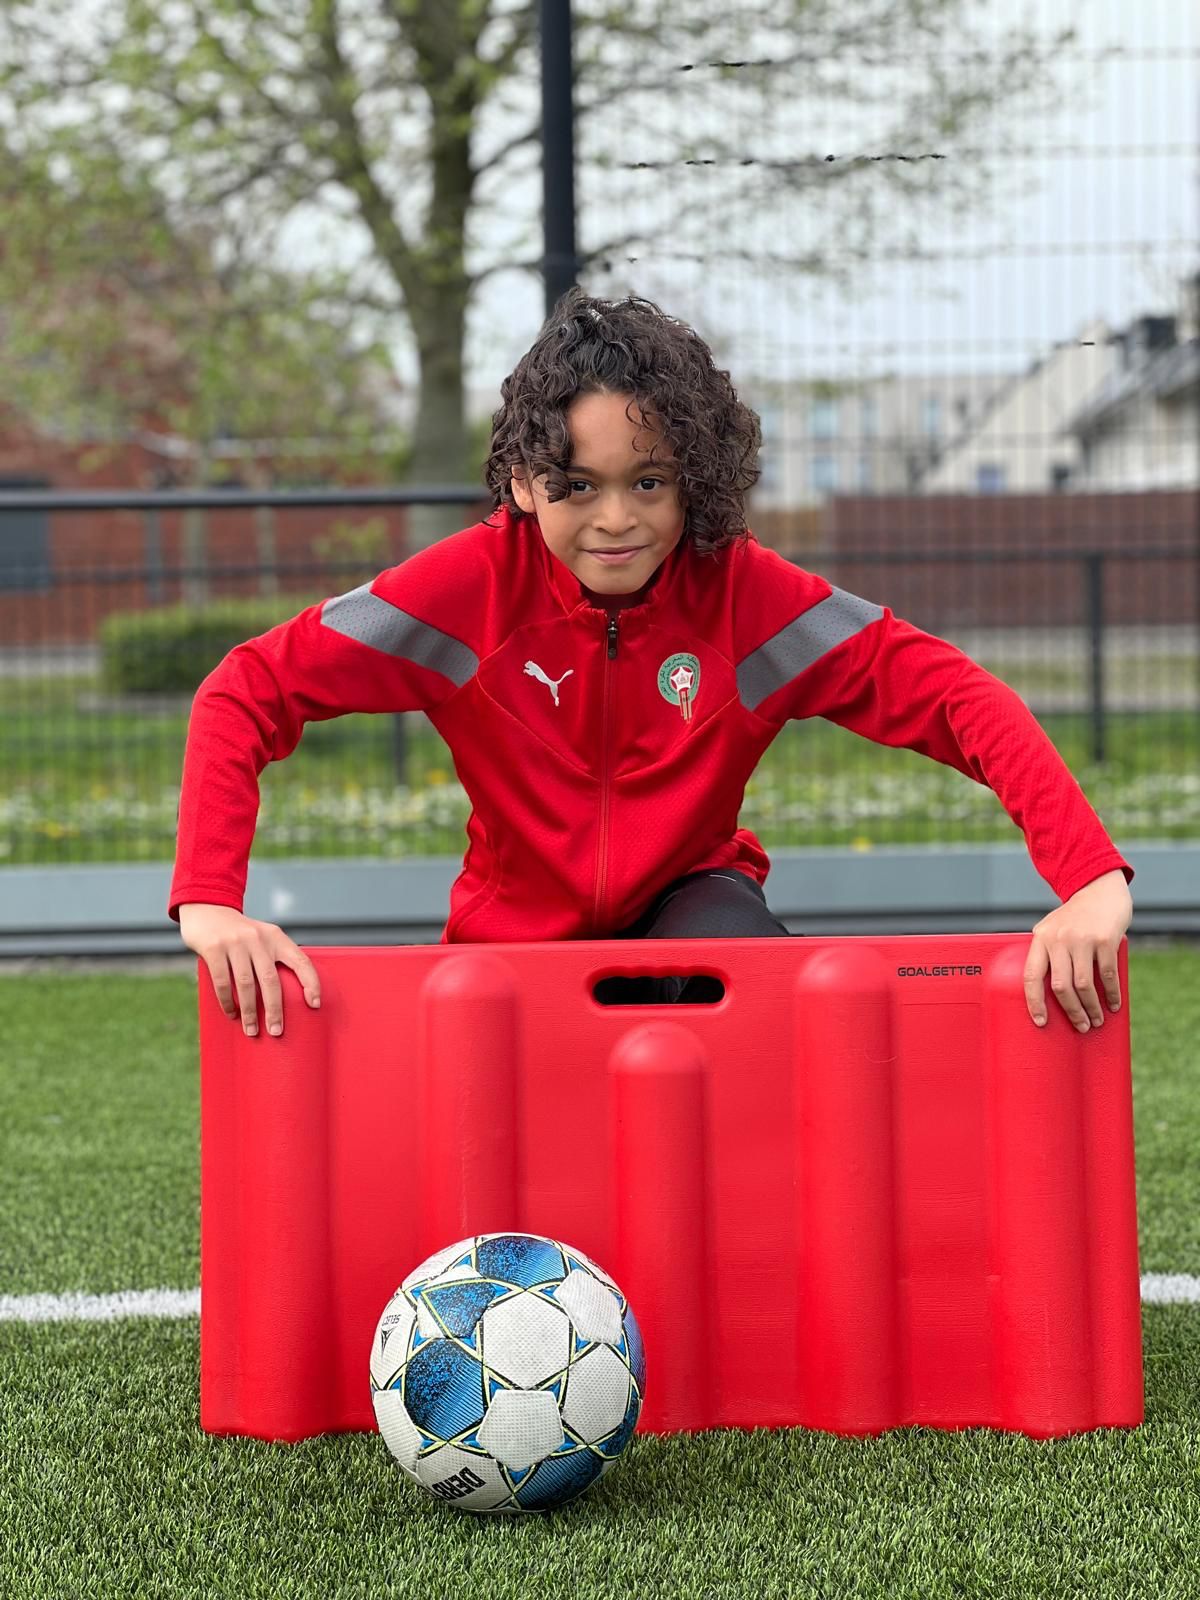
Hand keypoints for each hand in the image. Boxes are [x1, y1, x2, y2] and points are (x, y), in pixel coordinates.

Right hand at [178, 903, 320, 1036]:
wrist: (207, 909)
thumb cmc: (239, 933)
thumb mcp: (261, 937)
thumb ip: (273, 958)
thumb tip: (286, 997)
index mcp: (276, 937)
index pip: (301, 961)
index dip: (311, 983)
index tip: (314, 1005)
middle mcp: (258, 939)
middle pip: (271, 980)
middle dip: (275, 1010)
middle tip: (277, 1032)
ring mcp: (235, 943)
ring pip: (246, 985)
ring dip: (249, 1012)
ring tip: (252, 1030)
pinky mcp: (214, 948)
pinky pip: (223, 982)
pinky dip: (228, 1002)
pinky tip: (232, 1014)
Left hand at [1023, 869, 1131, 1031]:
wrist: (1099, 889)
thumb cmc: (1074, 917)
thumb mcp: (1052, 929)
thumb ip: (1047, 954)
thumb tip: (1046, 994)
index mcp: (1041, 939)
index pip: (1031, 976)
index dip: (1034, 1002)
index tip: (1040, 1023)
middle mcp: (1058, 939)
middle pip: (1060, 987)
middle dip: (1071, 1012)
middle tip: (1081, 1027)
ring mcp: (1082, 939)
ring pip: (1083, 985)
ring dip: (1091, 1008)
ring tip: (1096, 1021)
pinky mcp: (1105, 940)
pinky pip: (1107, 975)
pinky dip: (1111, 994)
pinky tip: (1113, 1005)